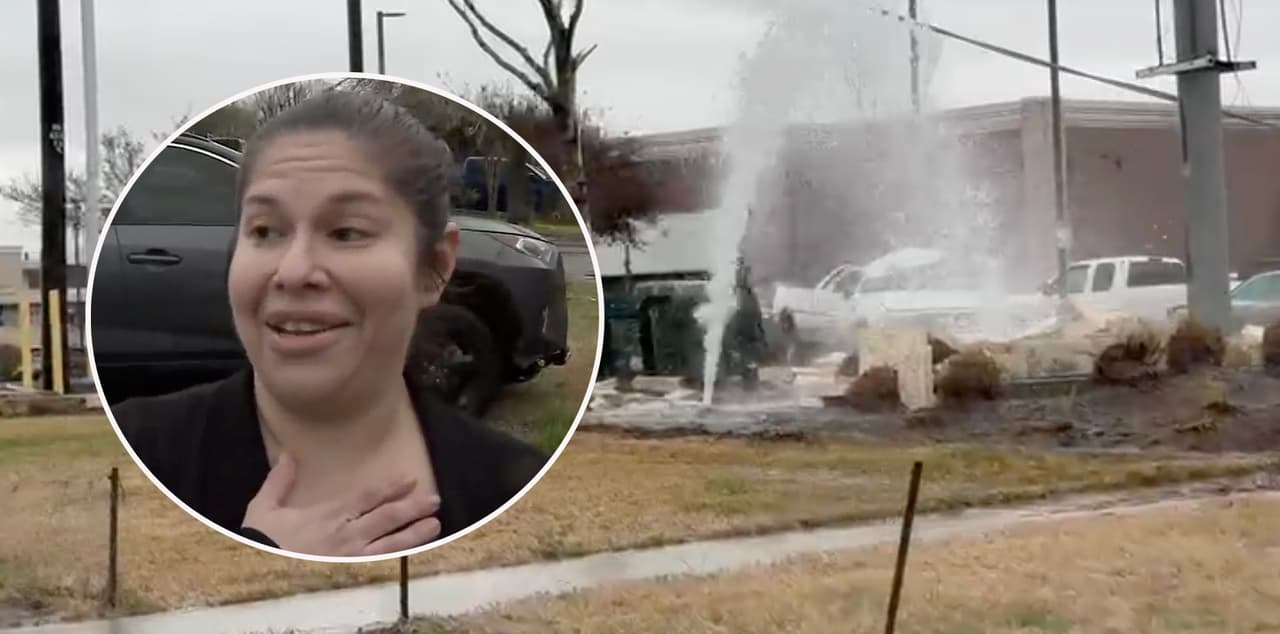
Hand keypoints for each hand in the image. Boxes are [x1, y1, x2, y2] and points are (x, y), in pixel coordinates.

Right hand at [241, 453, 441, 556]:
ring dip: (414, 533)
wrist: (255, 574)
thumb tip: (288, 454)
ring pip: (389, 543)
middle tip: (434, 500)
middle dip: (412, 508)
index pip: (367, 497)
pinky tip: (413, 553)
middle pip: (385, 517)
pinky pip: (379, 565)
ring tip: (434, 525)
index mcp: (327, 514)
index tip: (410, 480)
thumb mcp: (264, 508)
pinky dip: (398, 558)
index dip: (390, 488)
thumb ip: (279, 480)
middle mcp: (344, 534)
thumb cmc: (260, 542)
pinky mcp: (348, 574)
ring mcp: (348, 556)